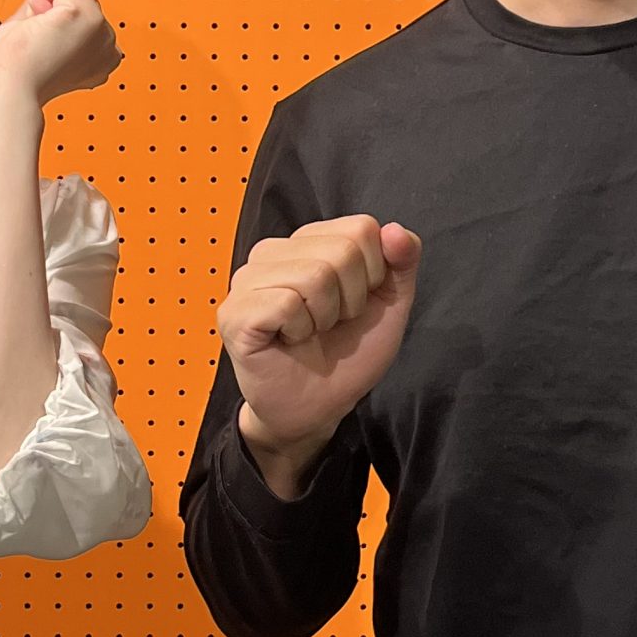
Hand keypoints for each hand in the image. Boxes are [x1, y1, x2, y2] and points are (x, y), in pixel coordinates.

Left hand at [0, 0, 123, 113]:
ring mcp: (102, 32)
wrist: (8, 89)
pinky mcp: (88, 15)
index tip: (42, 50)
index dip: (50, 21)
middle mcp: (108, 48)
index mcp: (100, 58)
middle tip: (38, 46)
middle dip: (48, 11)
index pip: (77, 10)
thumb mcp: (39, 21)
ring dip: (44, 7)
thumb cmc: (15, 71)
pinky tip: (41, 29)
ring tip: (39, 40)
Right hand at [220, 216, 422, 489]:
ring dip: (325, 316)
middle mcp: (272, 252)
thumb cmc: (345, 356)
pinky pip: (286, 303)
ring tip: (310, 331)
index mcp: (308, 242)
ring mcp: (248, 279)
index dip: (373, 273)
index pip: (360, 228)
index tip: (354, 304)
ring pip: (314, 275)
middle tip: (330, 323)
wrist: (317, 408)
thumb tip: (395, 230)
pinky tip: (289, 340)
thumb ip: (401, 263)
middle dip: (351, 298)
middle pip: (341, 250)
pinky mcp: (235, 311)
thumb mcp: (389, 306)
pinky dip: (300, 330)